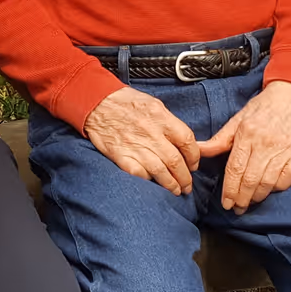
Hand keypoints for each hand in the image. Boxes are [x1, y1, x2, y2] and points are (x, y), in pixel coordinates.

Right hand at [83, 87, 202, 193]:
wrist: (96, 102)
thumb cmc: (124, 101)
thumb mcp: (152, 104)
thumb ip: (169, 122)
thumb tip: (185, 141)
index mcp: (160, 117)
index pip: (187, 141)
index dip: (194, 157)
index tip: (194, 164)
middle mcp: (150, 132)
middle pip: (176, 161)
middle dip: (185, 177)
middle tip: (188, 184)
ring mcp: (135, 146)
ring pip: (161, 172)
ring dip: (171, 185)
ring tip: (176, 190)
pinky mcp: (121, 156)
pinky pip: (139, 174)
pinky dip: (149, 181)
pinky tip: (154, 184)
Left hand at [197, 81, 290, 212]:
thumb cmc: (261, 109)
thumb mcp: (237, 120)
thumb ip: (219, 140)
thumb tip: (198, 151)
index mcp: (248, 134)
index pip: (235, 169)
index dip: (229, 190)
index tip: (226, 203)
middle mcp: (266, 143)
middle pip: (251, 179)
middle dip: (241, 198)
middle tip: (236, 208)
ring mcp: (285, 149)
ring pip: (268, 182)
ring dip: (257, 196)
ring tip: (249, 202)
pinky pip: (287, 179)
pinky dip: (277, 188)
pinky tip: (269, 190)